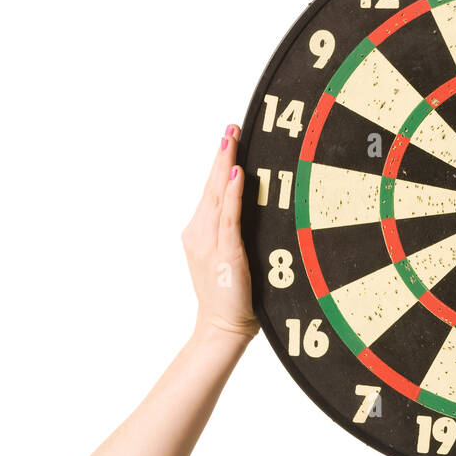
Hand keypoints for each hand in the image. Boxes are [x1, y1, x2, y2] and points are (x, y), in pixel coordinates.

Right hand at [181, 124, 257, 342]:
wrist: (222, 327)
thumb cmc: (232, 298)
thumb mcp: (232, 260)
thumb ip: (236, 236)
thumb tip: (256, 215)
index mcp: (198, 234)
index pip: (211, 192)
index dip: (219, 165)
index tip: (229, 139)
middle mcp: (199, 234)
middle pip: (211, 187)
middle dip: (222, 156)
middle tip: (231, 128)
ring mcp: (209, 243)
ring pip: (217, 196)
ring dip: (225, 166)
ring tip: (232, 139)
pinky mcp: (225, 254)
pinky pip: (229, 218)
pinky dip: (232, 195)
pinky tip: (236, 175)